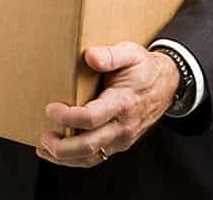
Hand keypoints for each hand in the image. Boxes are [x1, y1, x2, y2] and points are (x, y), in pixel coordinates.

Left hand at [36, 42, 178, 167]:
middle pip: (89, 145)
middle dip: (62, 146)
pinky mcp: (119, 143)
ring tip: (43, 149)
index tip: (50, 108)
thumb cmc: (145, 68)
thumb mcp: (131, 53)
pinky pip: (96, 157)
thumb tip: (90, 56)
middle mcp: (123, 126)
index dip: (68, 117)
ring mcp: (122, 138)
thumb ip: (110, 55)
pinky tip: (57, 154)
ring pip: (92, 157)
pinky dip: (75, 160)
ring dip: (65, 158)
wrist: (168, 84)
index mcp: (123, 103)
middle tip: (43, 137)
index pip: (92, 118)